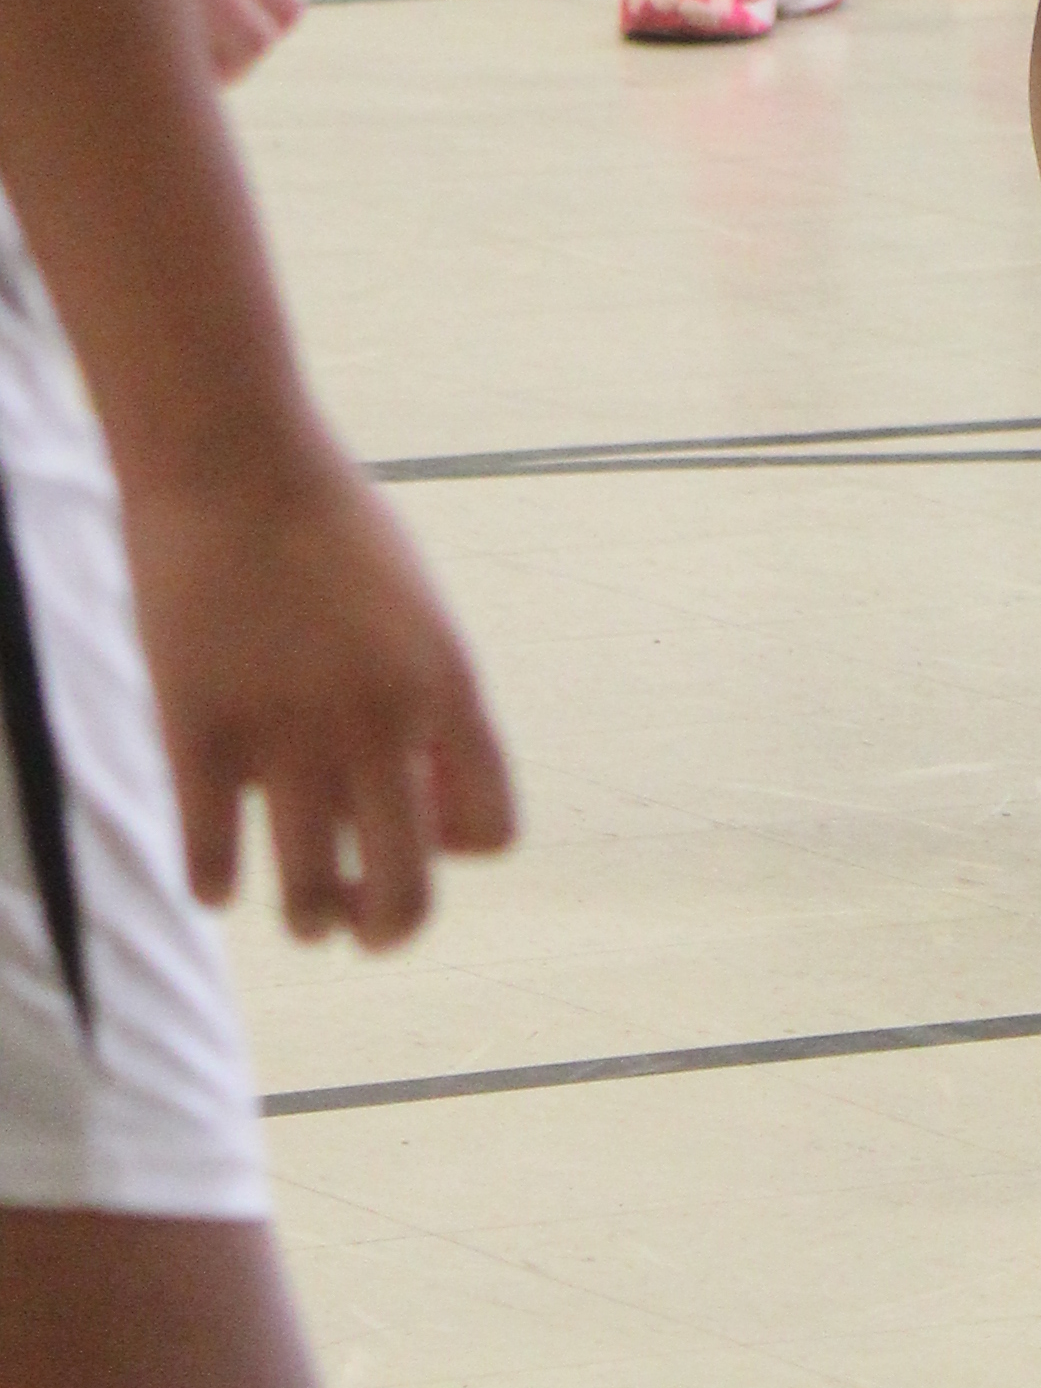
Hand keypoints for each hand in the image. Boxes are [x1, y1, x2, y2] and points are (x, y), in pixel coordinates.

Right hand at [124, 443, 515, 945]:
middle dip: (385, 927)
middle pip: (408, 895)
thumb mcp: (413, 607)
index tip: (413, 817)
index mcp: (446, 684)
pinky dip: (217, 886)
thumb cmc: (328, 527)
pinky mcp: (201, 737)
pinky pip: (212, 868)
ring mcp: (287, 735)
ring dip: (307, 918)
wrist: (235, 459)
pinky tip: (218, 873)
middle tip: (359, 921)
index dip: (454, 847)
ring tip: (300, 907)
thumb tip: (414, 809)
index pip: (492, 831)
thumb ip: (424, 705)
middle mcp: (378, 723)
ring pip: (309, 903)